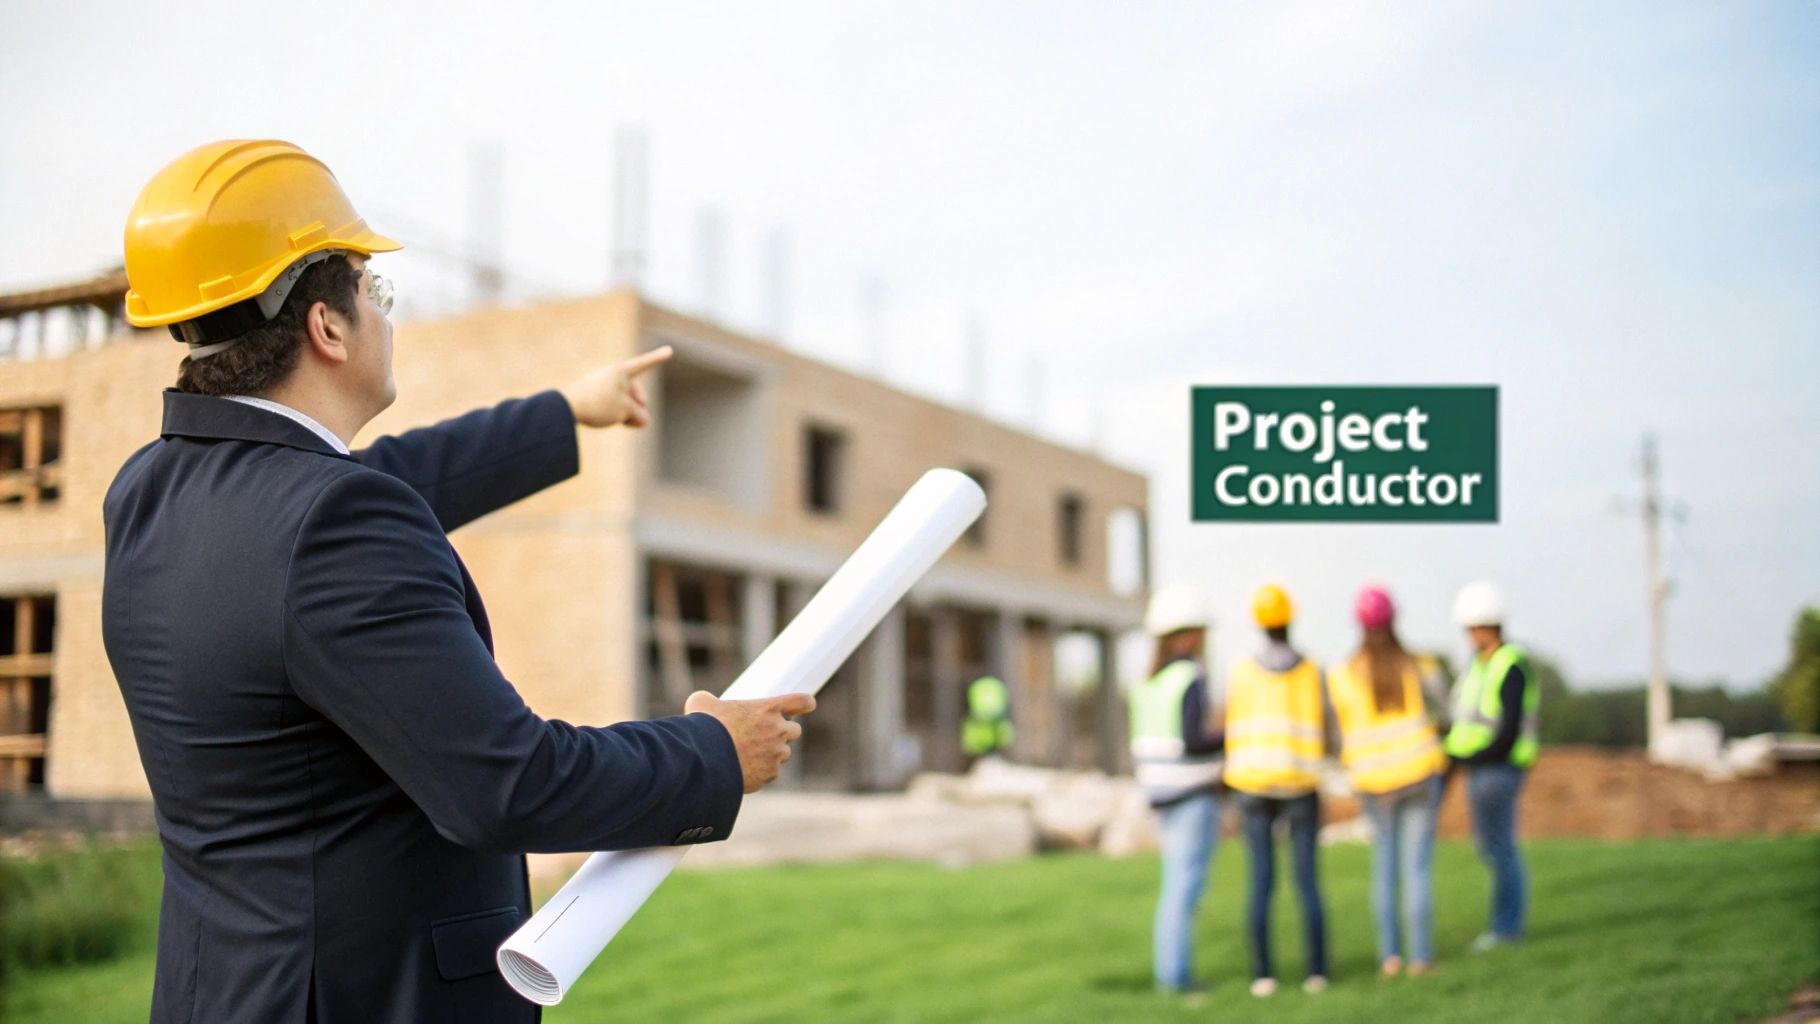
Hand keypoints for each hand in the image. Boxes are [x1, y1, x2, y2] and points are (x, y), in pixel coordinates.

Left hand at [559, 346, 672, 427]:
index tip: (669, 350)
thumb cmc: (599, 405)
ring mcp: (602, 385)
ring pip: (624, 401)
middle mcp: (612, 375)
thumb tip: (642, 419)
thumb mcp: (627, 411)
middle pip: (635, 392)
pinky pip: (612, 405)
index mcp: (622, 371)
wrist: (566, 408)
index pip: (645, 364)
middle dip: (638, 407)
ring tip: (620, 422)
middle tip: (633, 420)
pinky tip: (611, 421)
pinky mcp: (593, 396)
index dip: (657, 358)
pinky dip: (616, 414)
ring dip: (628, 413)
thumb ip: (640, 415)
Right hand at [684, 691, 815, 792]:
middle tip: (764, 734)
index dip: (805, 703)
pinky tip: (742, 769)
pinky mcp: (769, 775)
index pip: (801, 701)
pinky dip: (760, 771)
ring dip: (772, 753)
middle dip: (783, 732)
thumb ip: (709, 699)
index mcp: (768, 708)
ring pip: (782, 753)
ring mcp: (776, 754)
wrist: (703, 762)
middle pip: (795, 730)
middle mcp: (778, 730)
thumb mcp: (701, 703)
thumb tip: (703, 700)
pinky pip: (770, 772)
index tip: (807, 705)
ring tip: (748, 754)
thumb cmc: (704, 729)